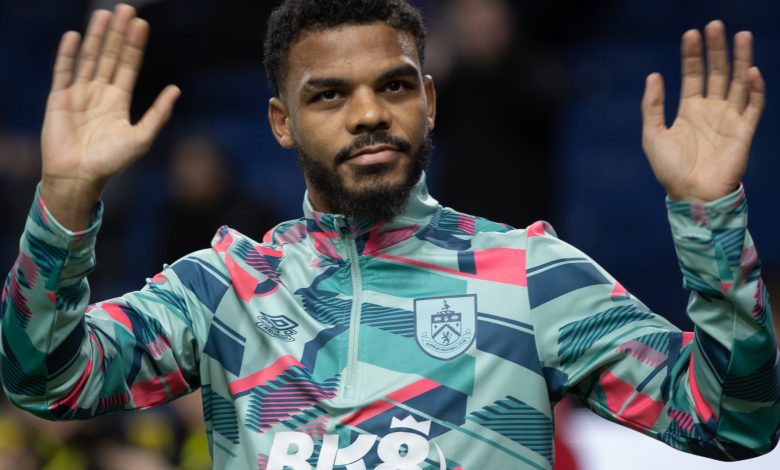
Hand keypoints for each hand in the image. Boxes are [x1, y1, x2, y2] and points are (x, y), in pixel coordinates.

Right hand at [40, 4, 179, 228]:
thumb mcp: (142, 138)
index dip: (134, 46)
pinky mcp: (58, 99)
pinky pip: (63, 72)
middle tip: (125, 9)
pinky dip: (68, 54)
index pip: (128, 66)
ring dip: (96, 37)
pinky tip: (75, 36)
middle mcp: (98, 94)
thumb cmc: (111, 162)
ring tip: (104, 14)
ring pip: (89, 59)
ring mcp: (78, 95)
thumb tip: (176, 89)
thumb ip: (158, 114)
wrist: (79, 177)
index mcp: (118, 102)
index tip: (141, 24)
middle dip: (117, 34)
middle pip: (109, 57)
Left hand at [641, 20, 764, 202]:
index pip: (694, 75)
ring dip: (740, 59)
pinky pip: (753, 106)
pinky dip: (754, 89)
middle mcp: (711, 111)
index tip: (691, 34)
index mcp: (689, 111)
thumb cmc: (670, 170)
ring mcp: (729, 119)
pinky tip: (750, 71)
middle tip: (716, 25)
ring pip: (737, 82)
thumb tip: (653, 75)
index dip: (692, 55)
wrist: (691, 196)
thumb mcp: (653, 135)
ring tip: (741, 35)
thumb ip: (652, 106)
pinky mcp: (743, 131)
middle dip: (717, 49)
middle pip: (717, 72)